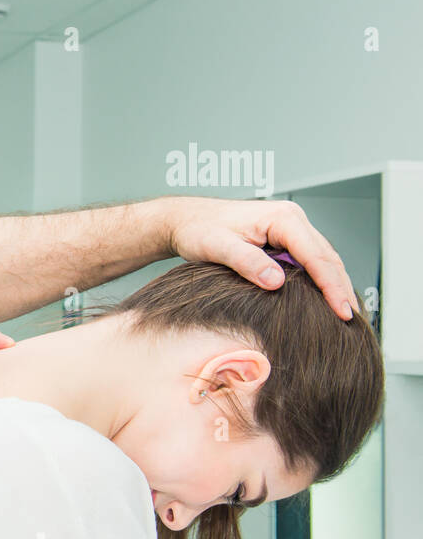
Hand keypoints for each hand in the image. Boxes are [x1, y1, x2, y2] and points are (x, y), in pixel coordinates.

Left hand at [160, 196, 358, 319]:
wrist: (186, 220)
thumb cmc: (199, 229)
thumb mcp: (218, 246)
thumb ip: (247, 262)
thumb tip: (276, 282)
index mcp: (282, 218)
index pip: (317, 256)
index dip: (331, 286)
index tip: (341, 312)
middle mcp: (292, 220)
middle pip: (328, 257)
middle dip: (341, 288)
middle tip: (352, 320)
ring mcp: (290, 229)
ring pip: (323, 259)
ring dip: (335, 285)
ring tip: (345, 314)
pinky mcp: (284, 240)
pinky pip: (310, 261)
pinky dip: (320, 280)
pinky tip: (324, 299)